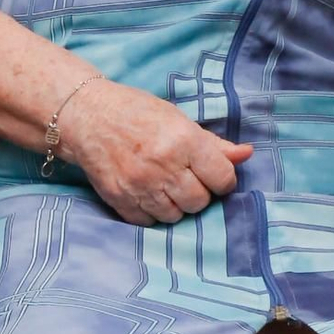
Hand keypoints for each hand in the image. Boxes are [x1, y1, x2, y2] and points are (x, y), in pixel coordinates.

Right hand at [60, 77, 251, 226]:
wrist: (86, 117)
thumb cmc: (136, 112)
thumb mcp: (178, 120)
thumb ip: (213, 144)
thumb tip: (246, 155)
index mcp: (183, 140)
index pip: (222, 178)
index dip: (221, 179)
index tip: (212, 174)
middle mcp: (163, 165)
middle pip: (199, 201)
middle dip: (198, 194)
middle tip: (185, 179)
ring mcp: (139, 185)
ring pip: (175, 215)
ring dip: (175, 205)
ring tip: (165, 186)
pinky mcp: (119, 198)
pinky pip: (149, 221)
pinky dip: (152, 212)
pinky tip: (147, 194)